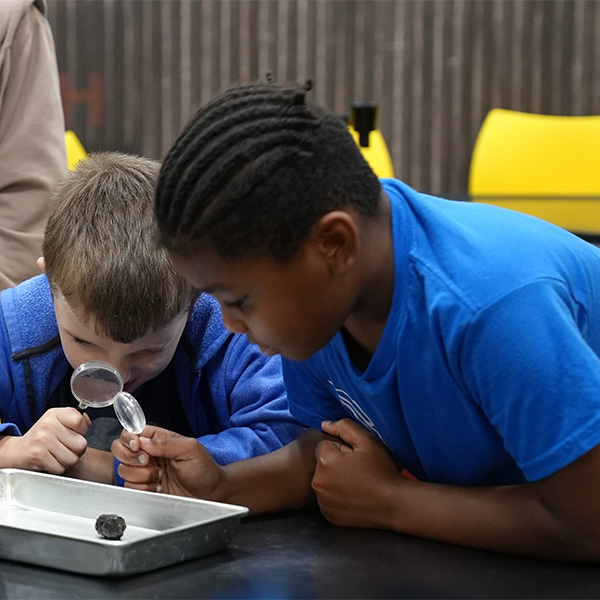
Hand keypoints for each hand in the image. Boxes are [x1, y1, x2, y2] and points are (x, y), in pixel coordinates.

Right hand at [0, 407, 89, 472]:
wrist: (18, 451)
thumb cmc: (42, 436)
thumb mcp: (57, 421)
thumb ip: (76, 420)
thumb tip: (88, 423)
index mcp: (55, 414)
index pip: (80, 421)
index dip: (82, 431)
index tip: (74, 433)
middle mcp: (48, 425)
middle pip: (81, 444)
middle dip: (76, 450)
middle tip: (66, 448)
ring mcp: (42, 440)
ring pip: (73, 459)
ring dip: (68, 460)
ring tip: (58, 455)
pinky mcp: (38, 456)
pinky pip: (61, 468)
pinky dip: (58, 468)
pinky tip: (51, 461)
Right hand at [112, 425, 226, 499]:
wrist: (211, 493)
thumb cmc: (205, 468)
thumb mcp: (190, 448)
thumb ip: (167, 443)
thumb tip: (144, 441)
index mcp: (159, 439)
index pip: (132, 432)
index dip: (129, 439)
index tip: (137, 446)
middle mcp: (149, 454)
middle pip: (120, 450)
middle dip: (132, 458)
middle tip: (150, 462)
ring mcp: (146, 471)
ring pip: (124, 470)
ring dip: (143, 476)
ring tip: (161, 476)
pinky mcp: (145, 488)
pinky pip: (130, 488)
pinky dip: (144, 489)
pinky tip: (159, 487)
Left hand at [314, 418, 403, 528]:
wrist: (393, 504)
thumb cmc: (382, 471)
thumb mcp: (367, 440)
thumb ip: (344, 427)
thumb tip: (324, 424)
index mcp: (324, 461)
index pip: (325, 446)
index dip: (342, 449)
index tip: (355, 457)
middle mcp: (317, 482)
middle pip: (322, 464)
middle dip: (336, 464)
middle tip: (357, 470)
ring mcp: (322, 501)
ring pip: (324, 481)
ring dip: (335, 480)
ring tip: (357, 484)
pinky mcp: (328, 515)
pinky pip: (327, 499)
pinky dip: (336, 497)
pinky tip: (353, 497)